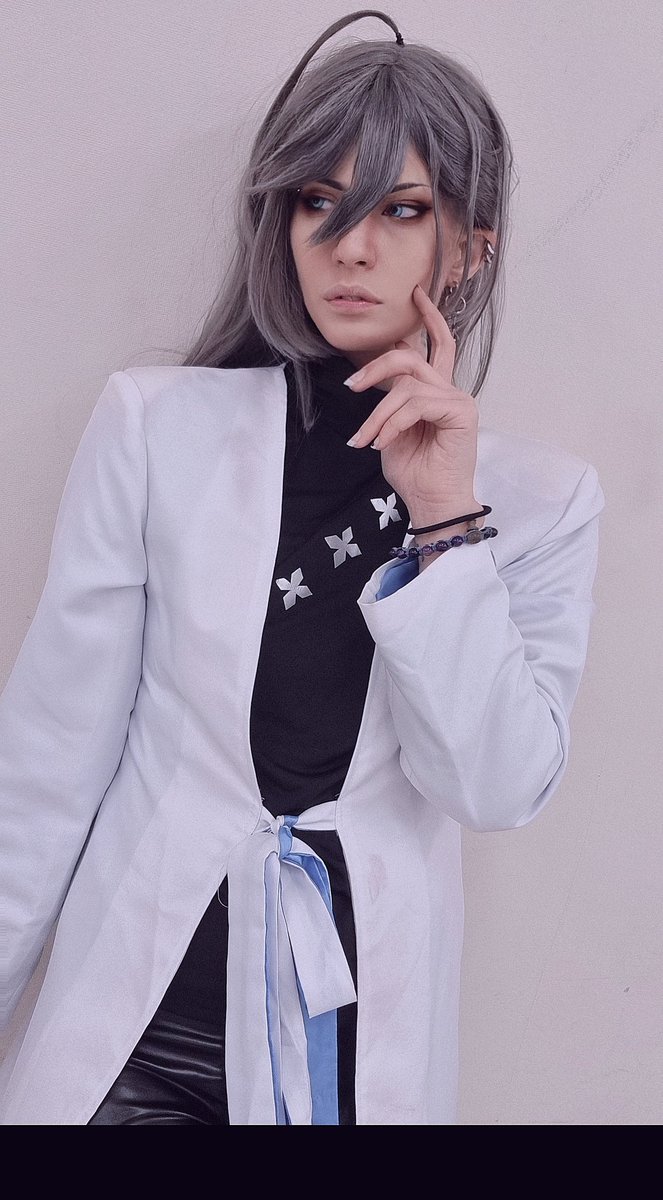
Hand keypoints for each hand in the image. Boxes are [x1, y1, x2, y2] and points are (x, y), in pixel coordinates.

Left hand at [345, 285, 479, 525]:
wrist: (430, 503)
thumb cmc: (413, 473)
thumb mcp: (390, 432)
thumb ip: (388, 403)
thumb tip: (373, 380)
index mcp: (436, 392)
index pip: (437, 345)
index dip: (428, 318)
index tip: (415, 294)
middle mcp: (449, 390)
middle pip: (411, 357)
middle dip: (376, 367)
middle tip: (352, 387)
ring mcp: (458, 399)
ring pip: (407, 384)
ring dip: (379, 413)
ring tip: (367, 440)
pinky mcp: (461, 411)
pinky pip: (416, 403)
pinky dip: (392, 423)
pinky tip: (382, 444)